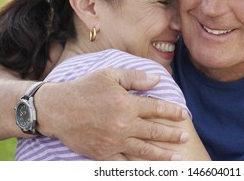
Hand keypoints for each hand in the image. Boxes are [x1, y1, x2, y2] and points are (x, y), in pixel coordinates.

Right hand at [35, 68, 187, 159]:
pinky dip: (137, 166)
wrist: (57, 109)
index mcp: (126, 104)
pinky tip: (147, 168)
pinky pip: (124, 162)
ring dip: (162, 154)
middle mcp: (123, 125)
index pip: (156, 108)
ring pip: (144, 150)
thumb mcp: (109, 75)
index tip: (185, 115)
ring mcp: (114, 141)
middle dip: (172, 135)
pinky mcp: (103, 153)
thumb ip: (134, 77)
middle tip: (185, 137)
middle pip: (154, 131)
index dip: (172, 111)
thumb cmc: (84, 89)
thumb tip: (157, 79)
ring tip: (176, 157)